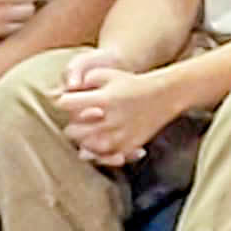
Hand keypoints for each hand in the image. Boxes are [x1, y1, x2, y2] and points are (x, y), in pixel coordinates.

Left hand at [56, 59, 187, 168]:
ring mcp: (119, 135)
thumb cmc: (132, 84)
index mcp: (104, 99)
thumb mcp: (109, 74)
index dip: (65, 101)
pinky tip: (102, 139)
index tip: (70, 101)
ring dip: (84, 138)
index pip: (66, 103)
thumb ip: (86, 79)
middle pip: (71, 131)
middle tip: (80, 120)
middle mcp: (110, 119)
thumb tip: (69, 89)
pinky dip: (99, 150)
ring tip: (90, 130)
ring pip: (84, 146)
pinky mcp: (127, 147)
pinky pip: (102, 156)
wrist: (164, 96)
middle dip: (73, 124)